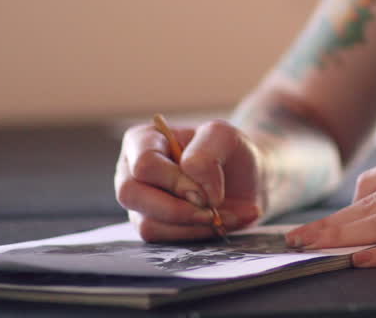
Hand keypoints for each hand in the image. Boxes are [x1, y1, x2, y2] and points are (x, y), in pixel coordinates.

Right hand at [115, 119, 265, 240]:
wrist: (244, 178)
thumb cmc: (228, 152)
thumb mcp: (225, 137)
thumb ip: (207, 155)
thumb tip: (193, 194)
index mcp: (144, 139)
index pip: (144, 163)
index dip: (175, 181)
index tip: (206, 191)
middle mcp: (131, 170)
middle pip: (131, 194)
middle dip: (177, 208)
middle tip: (212, 210)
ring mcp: (138, 201)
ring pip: (147, 223)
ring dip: (191, 224)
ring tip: (222, 216)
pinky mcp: (150, 225)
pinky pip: (162, 239)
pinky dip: (195, 234)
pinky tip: (219, 223)